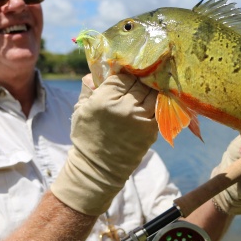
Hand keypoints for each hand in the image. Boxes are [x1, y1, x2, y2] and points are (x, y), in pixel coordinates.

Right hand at [51, 73, 157, 215]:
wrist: (97, 169)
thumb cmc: (86, 136)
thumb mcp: (81, 109)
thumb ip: (89, 88)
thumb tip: (96, 71)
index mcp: (104, 99)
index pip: (122, 75)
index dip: (123, 74)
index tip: (124, 76)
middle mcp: (125, 107)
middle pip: (140, 82)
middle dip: (138, 81)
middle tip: (137, 81)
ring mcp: (141, 119)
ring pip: (153, 93)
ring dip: (150, 90)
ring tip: (147, 90)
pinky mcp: (151, 130)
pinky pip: (159, 109)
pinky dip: (156, 104)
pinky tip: (152, 103)